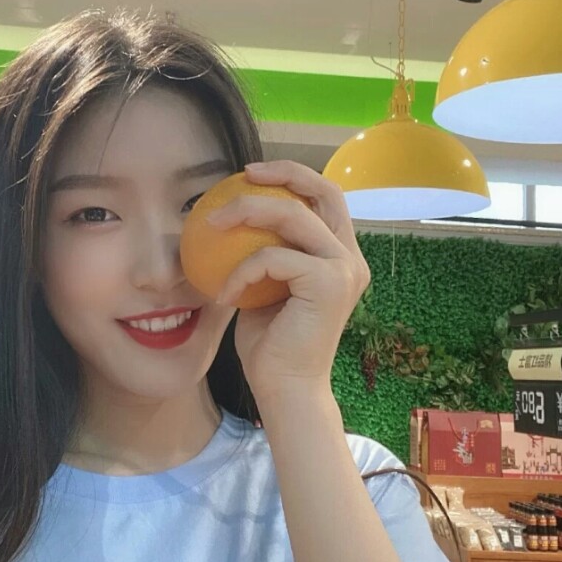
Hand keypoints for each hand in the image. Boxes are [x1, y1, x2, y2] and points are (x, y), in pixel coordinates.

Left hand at [210, 160, 369, 402]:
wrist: (285, 388)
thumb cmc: (270, 343)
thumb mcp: (264, 286)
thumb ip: (264, 252)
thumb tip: (231, 217)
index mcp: (339, 256)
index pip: (325, 199)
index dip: (292, 176)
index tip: (251, 174)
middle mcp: (350, 258)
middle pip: (324, 191)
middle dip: (283, 173)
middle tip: (241, 176)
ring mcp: (344, 269)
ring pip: (293, 216)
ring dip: (247, 212)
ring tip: (211, 225)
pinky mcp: (329, 283)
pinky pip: (273, 257)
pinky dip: (241, 271)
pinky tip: (224, 294)